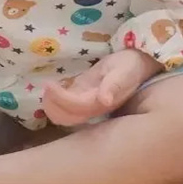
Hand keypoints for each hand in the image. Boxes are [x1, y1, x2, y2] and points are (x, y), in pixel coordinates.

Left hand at [41, 50, 163, 126]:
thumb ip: (114, 85)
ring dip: (51, 106)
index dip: (61, 99)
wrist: (136, 65)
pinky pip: (66, 107)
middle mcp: (93, 108)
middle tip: (46, 86)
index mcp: (102, 103)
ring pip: (65, 116)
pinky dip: (54, 102)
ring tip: (47, 87)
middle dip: (53, 106)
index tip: (49, 84)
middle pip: (67, 118)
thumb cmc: (130, 66)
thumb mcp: (124, 72)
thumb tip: (105, 101)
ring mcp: (87, 104)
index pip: (77, 107)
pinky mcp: (82, 97)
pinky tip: (52, 88)